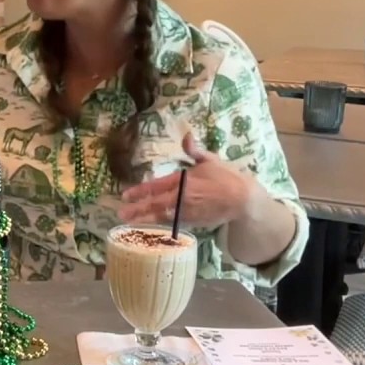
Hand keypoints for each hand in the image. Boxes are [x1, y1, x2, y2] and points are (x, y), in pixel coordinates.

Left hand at [119, 132, 256, 228]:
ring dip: (145, 220)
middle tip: (121, 213)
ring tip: (130, 223)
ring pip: (162, 217)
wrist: (243, 200)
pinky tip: (150, 228)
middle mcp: (182, 198)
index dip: (140, 191)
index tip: (125, 195)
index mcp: (184, 180)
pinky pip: (172, 224)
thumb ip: (194, 151)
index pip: (156, 186)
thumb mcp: (210, 160)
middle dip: (137, 209)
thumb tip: (186, 136)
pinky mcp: (193, 223)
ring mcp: (187, 212)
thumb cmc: (227, 178)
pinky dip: (160, 226)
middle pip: (155, 204)